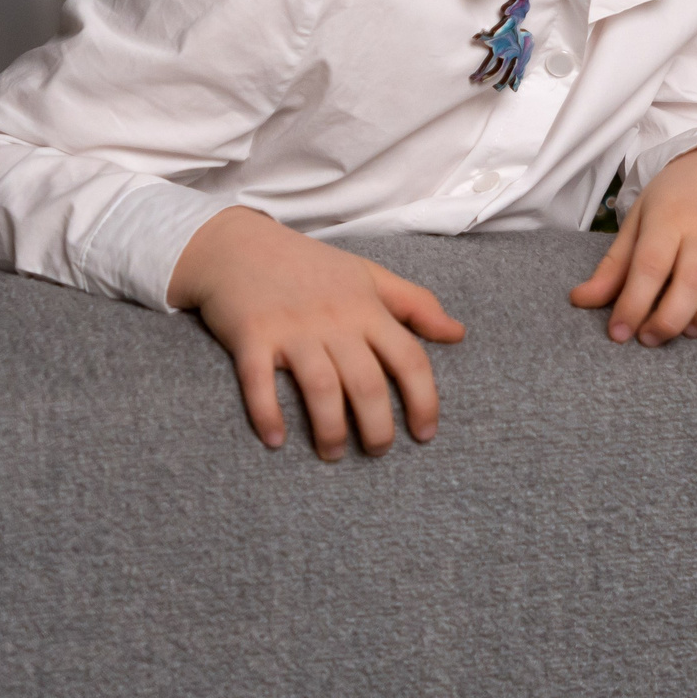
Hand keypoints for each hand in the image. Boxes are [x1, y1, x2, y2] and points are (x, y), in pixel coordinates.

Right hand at [168, 206, 465, 458]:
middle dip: (377, 427)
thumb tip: (458, 334)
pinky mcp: (251, 335)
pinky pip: (259, 382)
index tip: (425, 433)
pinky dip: (267, 414)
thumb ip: (416, 305)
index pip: (409, 359)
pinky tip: (276, 441)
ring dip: (330, 429)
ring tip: (334, 453)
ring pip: (321, 388)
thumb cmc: (310, 265)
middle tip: (378, 452)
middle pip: (367, 383)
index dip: (424, 400)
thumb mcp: (369, 276)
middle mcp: (334, 320)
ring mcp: (292, 328)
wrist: (239, 243)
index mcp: (367, 308)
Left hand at [571, 145, 696, 345]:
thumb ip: (614, 266)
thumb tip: (580, 301)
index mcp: (670, 217)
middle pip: (692, 281)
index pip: (650, 265)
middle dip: (669, 321)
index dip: (632, 305)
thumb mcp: (640, 220)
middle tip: (650, 337)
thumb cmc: (678, 199)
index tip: (618, 333)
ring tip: (689, 330)